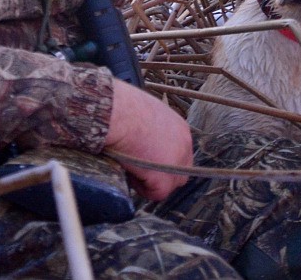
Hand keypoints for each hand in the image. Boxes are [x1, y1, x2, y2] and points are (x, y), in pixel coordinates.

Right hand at [104, 79, 192, 200]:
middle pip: (180, 171)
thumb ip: (153, 127)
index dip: (163, 159)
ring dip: (151, 181)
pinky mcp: (164, 180)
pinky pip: (156, 194)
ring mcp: (177, 164)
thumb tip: (144, 137)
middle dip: (162, 173)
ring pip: (170, 184)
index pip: (180, 152)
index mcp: (180, 128)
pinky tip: (129, 173)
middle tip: (140, 168)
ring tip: (131, 168)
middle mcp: (184, 145)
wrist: (117, 113)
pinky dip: (142, 188)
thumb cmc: (123, 107)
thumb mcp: (146, 112)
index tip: (146, 158)